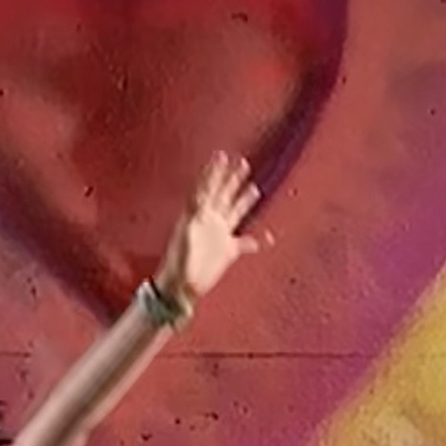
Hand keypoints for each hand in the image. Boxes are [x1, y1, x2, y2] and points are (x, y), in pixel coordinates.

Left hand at [154, 151, 264, 309]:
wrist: (179, 289)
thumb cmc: (176, 268)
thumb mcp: (183, 244)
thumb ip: (192, 225)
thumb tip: (196, 211)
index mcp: (196, 217)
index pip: (207, 189)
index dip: (213, 173)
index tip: (220, 157)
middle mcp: (209, 222)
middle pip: (223, 195)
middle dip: (231, 178)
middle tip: (241, 161)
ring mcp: (219, 235)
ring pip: (235, 212)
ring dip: (244, 200)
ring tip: (254, 187)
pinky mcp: (228, 251)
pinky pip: (246, 243)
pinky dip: (258, 240)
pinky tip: (269, 237)